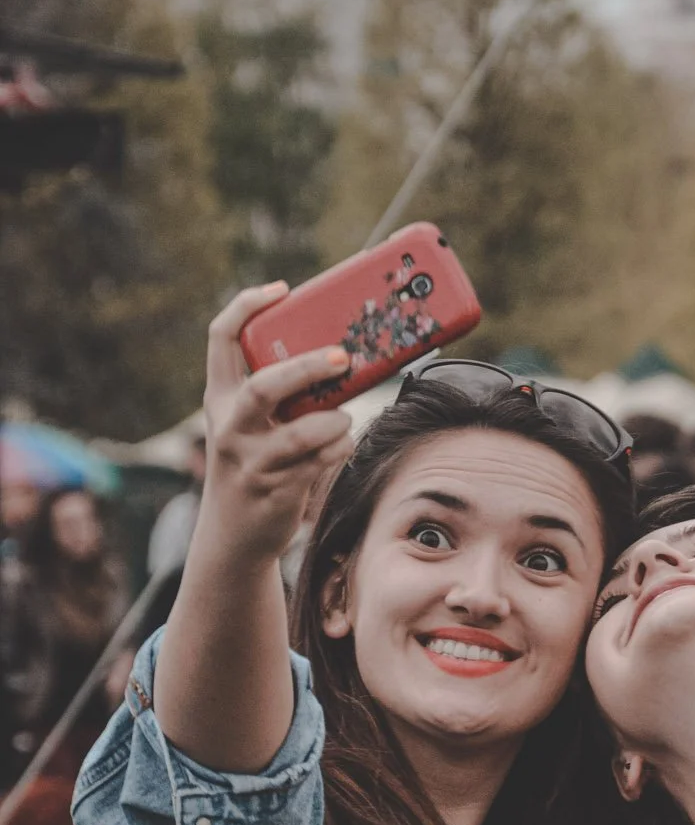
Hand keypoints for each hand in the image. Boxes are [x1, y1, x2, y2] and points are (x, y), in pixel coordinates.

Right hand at [201, 284, 353, 566]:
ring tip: (344, 419)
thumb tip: (340, 359)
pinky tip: (343, 443)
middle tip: (341, 358)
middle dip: (305, 369)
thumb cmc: (255, 464)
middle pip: (263, 387)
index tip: (282, 289)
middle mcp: (230, 427)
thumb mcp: (251, 425)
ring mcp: (252, 461)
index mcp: (221, 399)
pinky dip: (339, 448)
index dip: (247, 306)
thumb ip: (280, 395)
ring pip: (300, 434)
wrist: (234, 535)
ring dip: (333, 422)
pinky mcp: (276, 490)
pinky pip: (319, 461)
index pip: (221, 339)